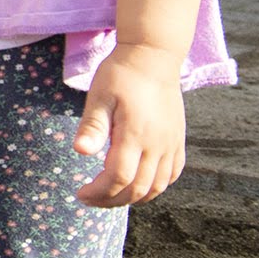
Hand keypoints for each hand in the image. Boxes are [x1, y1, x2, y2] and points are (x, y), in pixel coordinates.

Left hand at [75, 44, 186, 206]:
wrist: (153, 57)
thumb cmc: (121, 74)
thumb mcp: (99, 96)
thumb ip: (92, 126)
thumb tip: (80, 151)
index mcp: (135, 134)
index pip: (118, 178)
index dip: (99, 192)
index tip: (81, 193)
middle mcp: (158, 144)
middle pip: (138, 188)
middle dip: (112, 200)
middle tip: (90, 199)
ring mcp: (171, 144)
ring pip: (158, 187)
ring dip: (134, 197)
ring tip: (110, 196)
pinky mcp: (178, 140)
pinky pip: (172, 174)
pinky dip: (156, 187)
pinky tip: (139, 186)